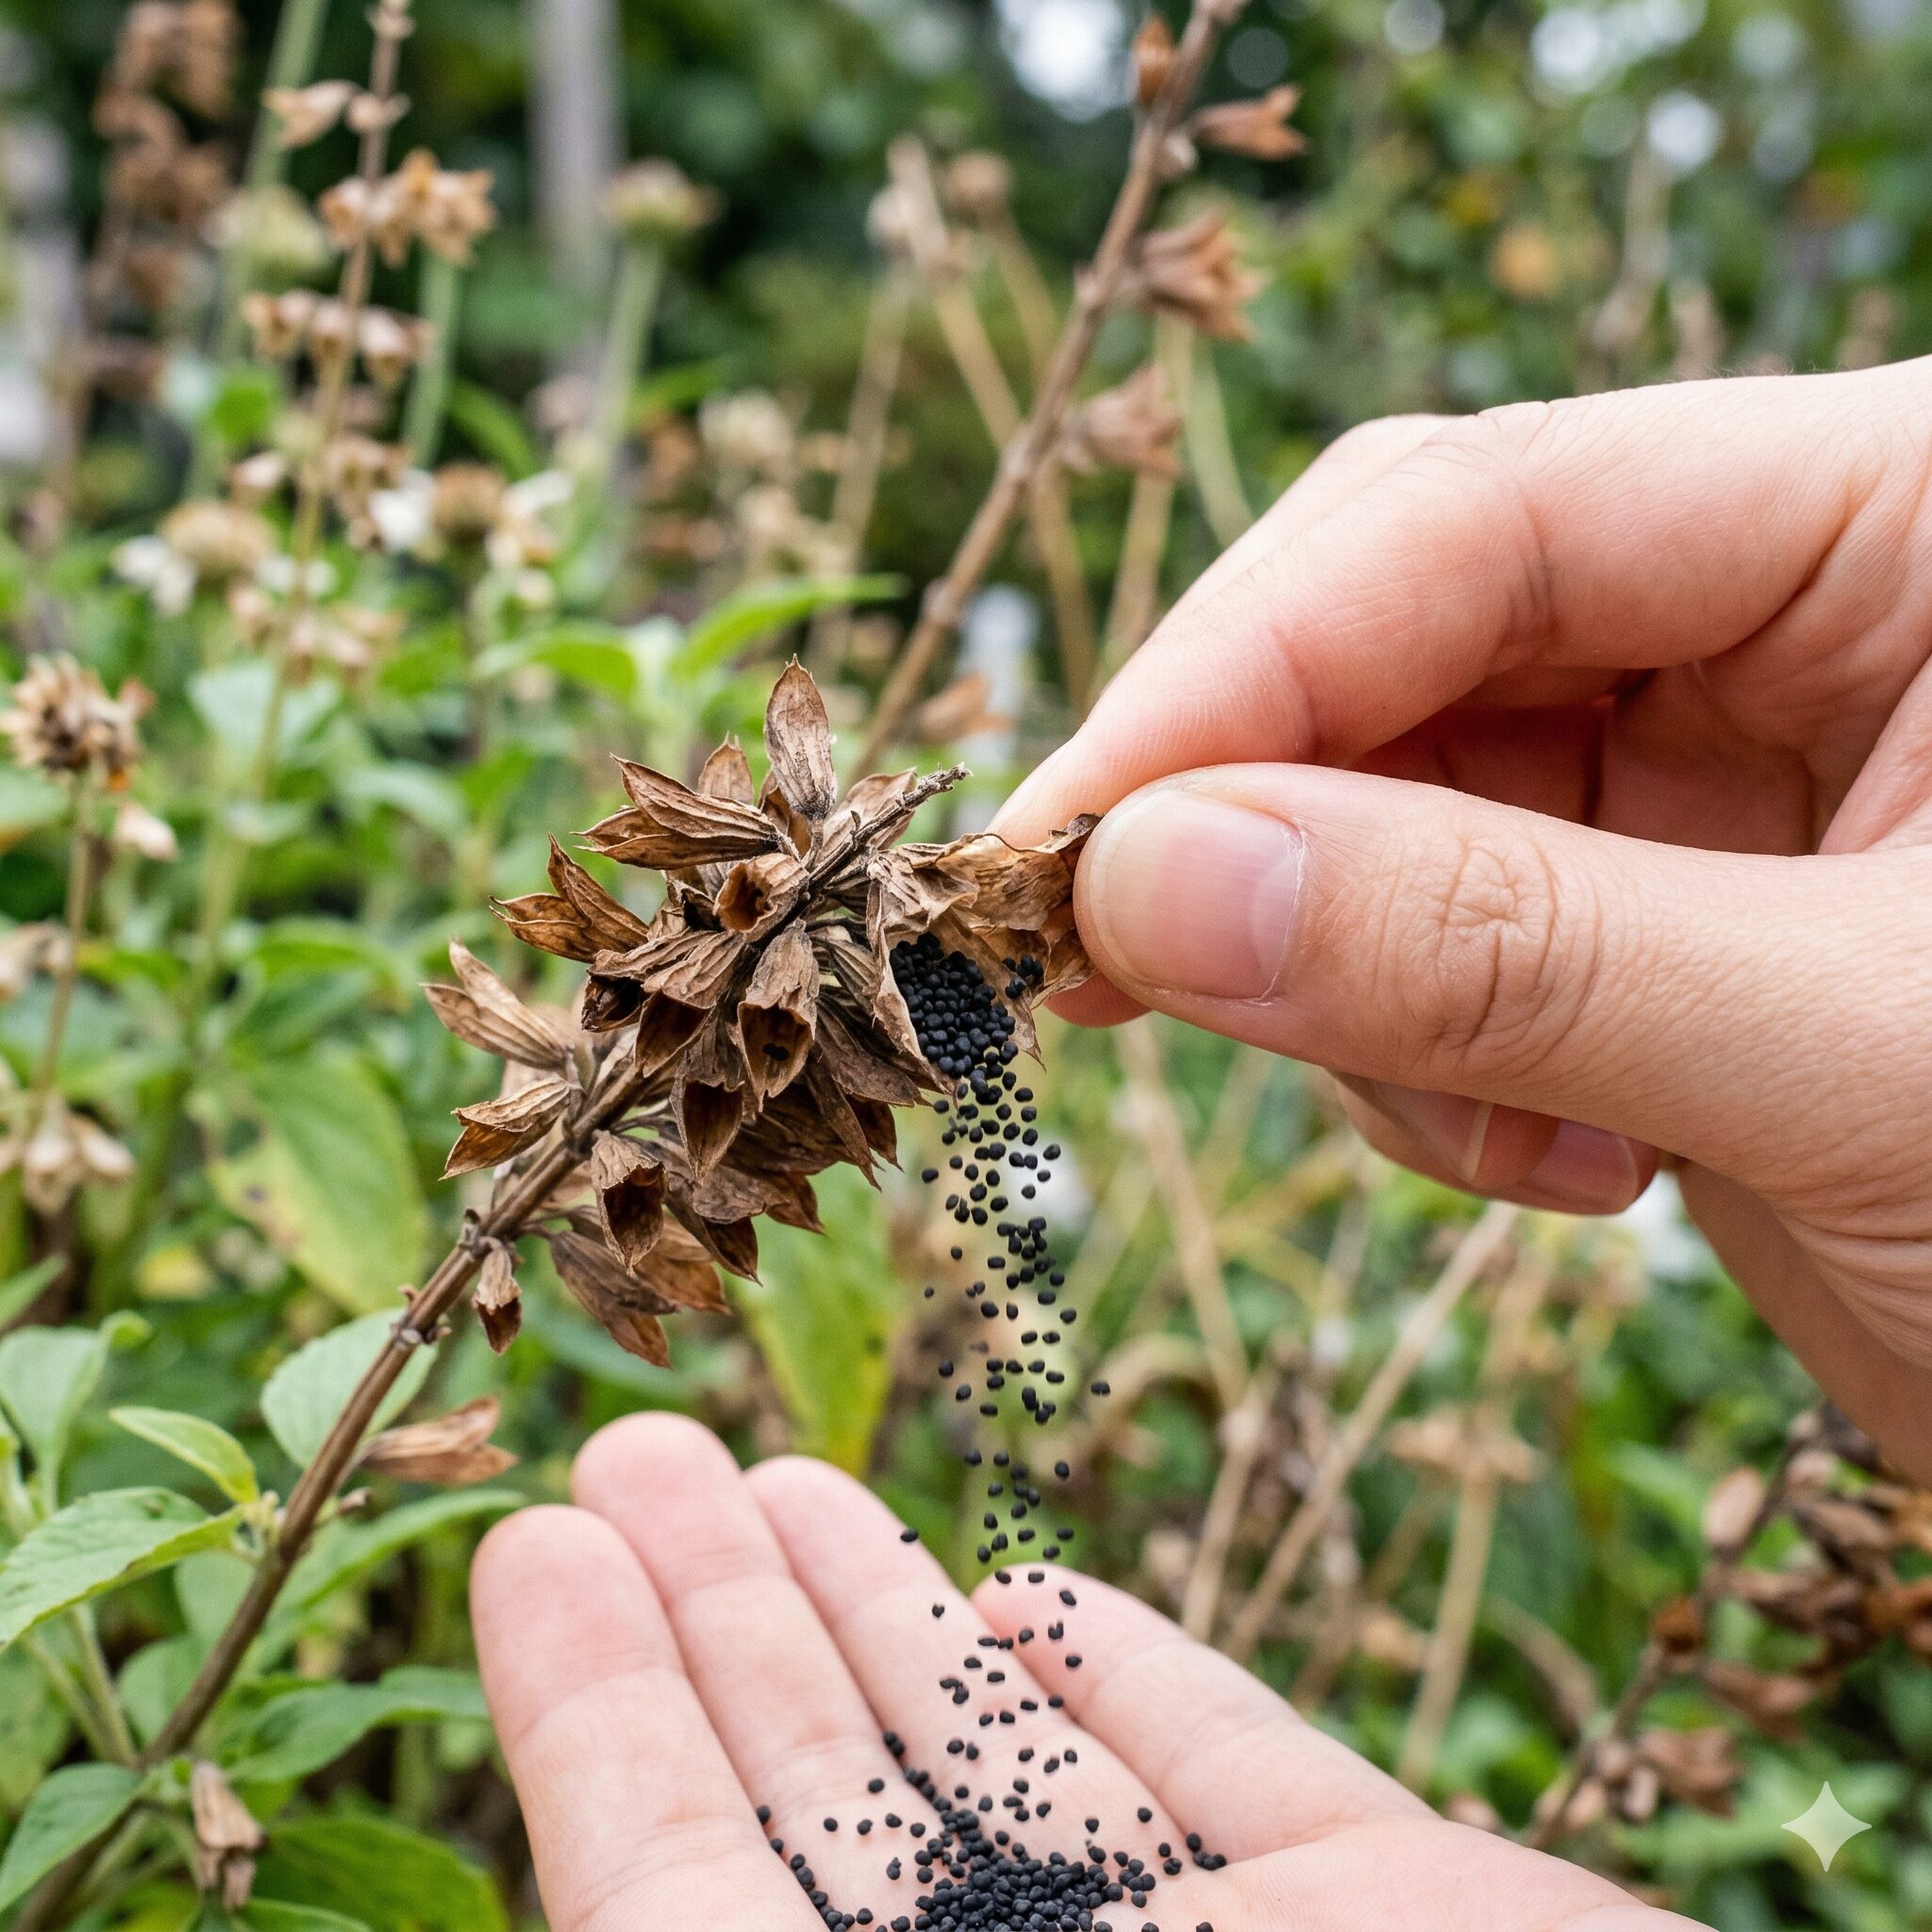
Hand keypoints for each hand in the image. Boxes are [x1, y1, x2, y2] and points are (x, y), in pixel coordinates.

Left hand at [473, 1412, 1684, 1931]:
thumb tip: (590, 1891)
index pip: (682, 1897)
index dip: (599, 1715)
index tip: (543, 1539)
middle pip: (827, 1820)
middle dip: (718, 1625)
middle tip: (631, 1450)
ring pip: (1009, 1783)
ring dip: (884, 1618)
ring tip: (766, 1473)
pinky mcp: (1389, 1912)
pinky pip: (1224, 1780)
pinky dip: (1123, 1686)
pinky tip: (1022, 1605)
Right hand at [996, 363, 1931, 1475]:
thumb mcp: (1856, 1062)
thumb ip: (1498, 954)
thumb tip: (1142, 886)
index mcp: (1904, 517)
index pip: (1480, 516)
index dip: (1236, 678)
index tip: (1057, 849)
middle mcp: (1797, 607)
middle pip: (1405, 642)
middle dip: (1258, 825)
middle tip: (1096, 972)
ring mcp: (1722, 768)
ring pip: (1394, 810)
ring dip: (1359, 985)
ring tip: (1496, 1143)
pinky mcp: (1666, 917)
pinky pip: (1441, 943)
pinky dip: (1427, 1067)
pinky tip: (1562, 1170)